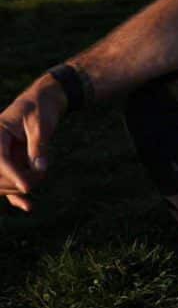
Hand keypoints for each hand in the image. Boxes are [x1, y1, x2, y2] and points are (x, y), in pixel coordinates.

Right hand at [0, 79, 66, 211]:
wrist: (44, 101)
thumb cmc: (42, 108)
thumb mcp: (42, 124)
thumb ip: (39, 146)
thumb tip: (39, 169)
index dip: (12, 175)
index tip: (28, 186)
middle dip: (19, 181)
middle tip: (42, 176)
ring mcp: (0, 156)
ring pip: (1, 183)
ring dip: (20, 187)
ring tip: (40, 178)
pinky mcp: (8, 163)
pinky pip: (7, 183)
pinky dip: (16, 195)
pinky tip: (28, 206)